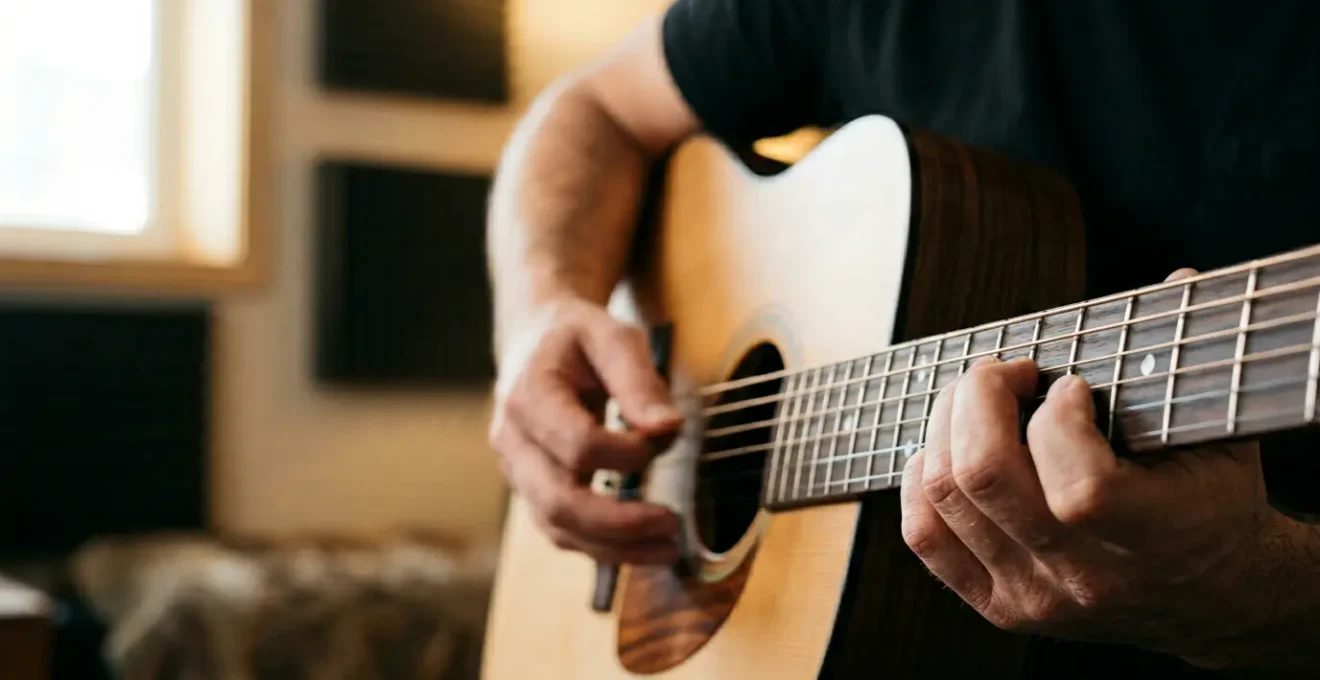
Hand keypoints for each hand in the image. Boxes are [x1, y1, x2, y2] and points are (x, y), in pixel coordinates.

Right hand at [489, 297, 682, 564]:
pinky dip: (602, 547)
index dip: (626, 454)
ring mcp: (516, 470)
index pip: (576, 444)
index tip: (664, 440)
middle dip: (620, 523)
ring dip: (615, 547)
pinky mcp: (531, 489)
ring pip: (557, 528)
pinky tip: (642, 547)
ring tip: (668, 549)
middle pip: (559, 500)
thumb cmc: (576, 338)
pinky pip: (560, 531)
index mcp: (528, 393)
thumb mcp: (612, 337)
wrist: (534, 340)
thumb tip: (668, 430)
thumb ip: (639, 382)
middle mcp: (512, 439)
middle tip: (673, 524)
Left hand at [898, 269, 1291, 663]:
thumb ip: (1190, 362)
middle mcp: (1085, 577)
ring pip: (945, 495)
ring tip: (978, 400)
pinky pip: (925, 535)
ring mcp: (1034, 597)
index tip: (1072, 385)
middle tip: (1006, 372)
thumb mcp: (1222, 435)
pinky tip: (945, 447)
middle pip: (985, 475)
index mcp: (1153, 539)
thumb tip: (1177, 279)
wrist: (1211, 597)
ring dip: (945, 425)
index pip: (1079, 485)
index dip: (1060, 416)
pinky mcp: (997, 605)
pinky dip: (919, 477)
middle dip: (980, 397)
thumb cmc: (1211, 502)